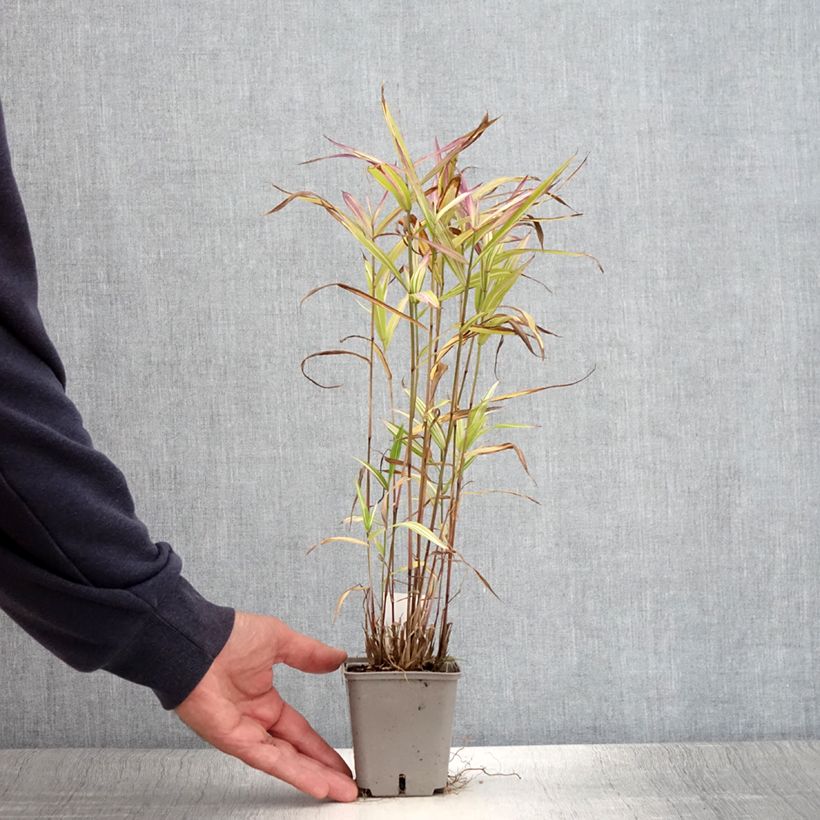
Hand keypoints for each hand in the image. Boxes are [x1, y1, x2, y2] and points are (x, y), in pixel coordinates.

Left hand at [175, 610, 357, 802]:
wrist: (195, 641)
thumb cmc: (226, 636)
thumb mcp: (279, 640)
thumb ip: (308, 654)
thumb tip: (336, 656)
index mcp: (264, 700)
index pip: (299, 731)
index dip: (321, 747)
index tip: (340, 759)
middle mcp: (254, 721)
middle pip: (296, 753)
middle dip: (323, 769)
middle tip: (347, 785)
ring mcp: (244, 733)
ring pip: (286, 761)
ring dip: (314, 777)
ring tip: (339, 790)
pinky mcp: (234, 740)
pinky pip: (269, 760)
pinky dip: (294, 772)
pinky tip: (315, 781)